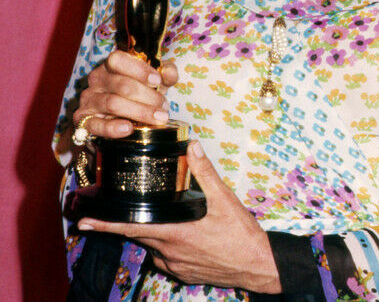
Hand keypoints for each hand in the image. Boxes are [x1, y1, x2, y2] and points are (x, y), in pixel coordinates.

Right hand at [74, 50, 177, 139]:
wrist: (117, 119)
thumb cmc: (138, 93)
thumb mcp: (154, 81)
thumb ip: (165, 74)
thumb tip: (168, 73)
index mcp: (111, 64)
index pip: (118, 60)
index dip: (139, 70)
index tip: (158, 81)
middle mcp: (97, 79)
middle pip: (122, 85)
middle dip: (148, 96)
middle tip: (164, 107)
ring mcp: (89, 99)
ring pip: (113, 104)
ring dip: (139, 112)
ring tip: (158, 118)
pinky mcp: (83, 120)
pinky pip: (96, 125)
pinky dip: (113, 128)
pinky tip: (129, 129)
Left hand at [77, 141, 280, 292]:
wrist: (256, 265)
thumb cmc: (239, 233)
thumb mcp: (223, 198)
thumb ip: (204, 171)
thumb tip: (192, 146)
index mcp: (174, 231)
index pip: (130, 226)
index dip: (105, 223)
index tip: (83, 221)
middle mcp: (168, 251)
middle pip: (139, 233)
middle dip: (128, 221)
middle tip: (117, 207)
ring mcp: (174, 265)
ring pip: (153, 243)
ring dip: (152, 229)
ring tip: (165, 216)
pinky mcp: (182, 273)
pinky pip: (165, 256)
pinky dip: (167, 242)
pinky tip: (184, 233)